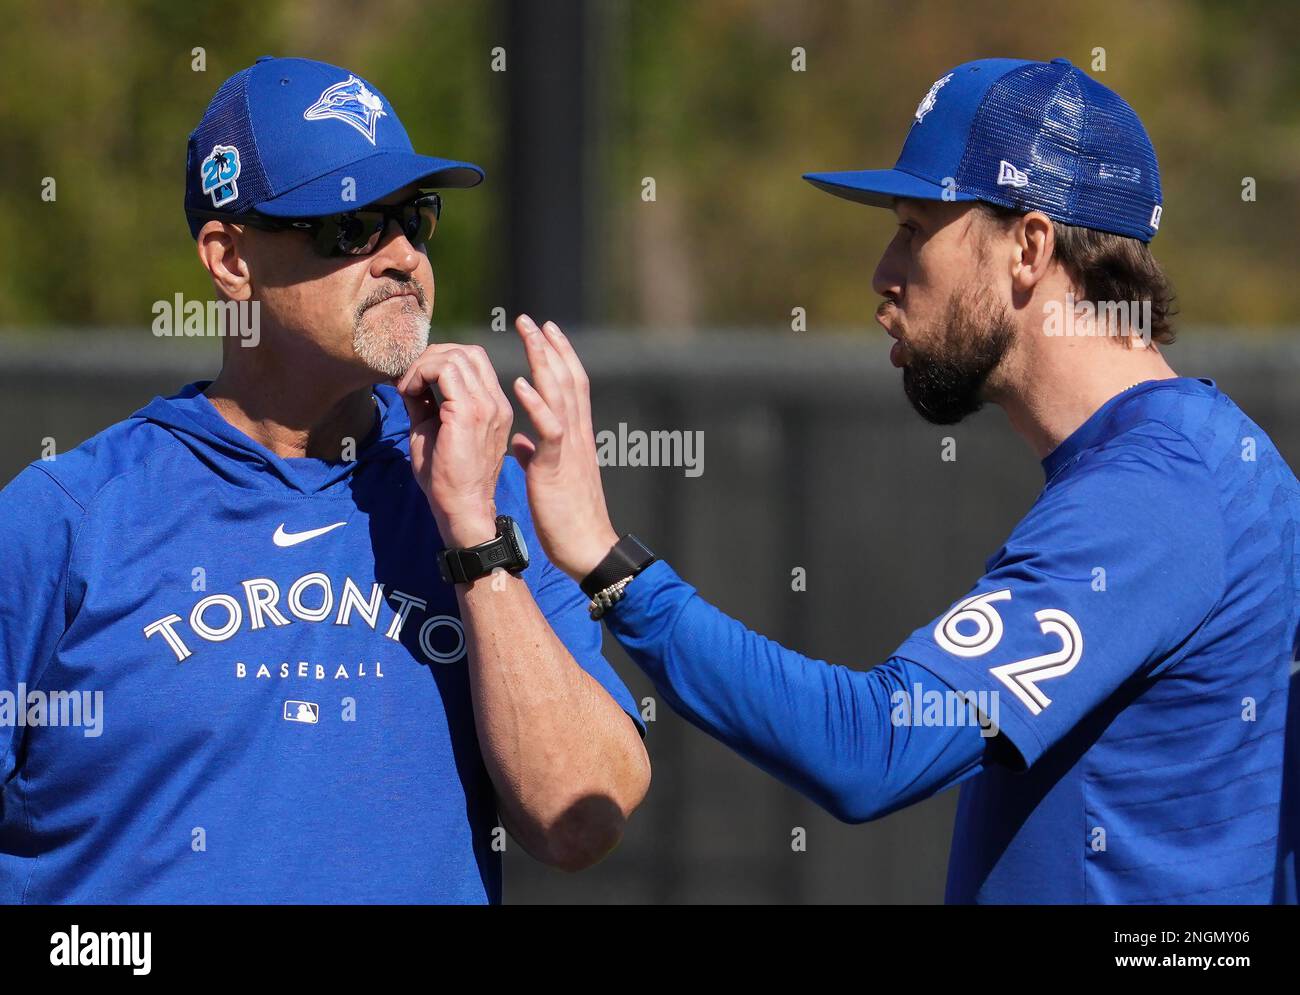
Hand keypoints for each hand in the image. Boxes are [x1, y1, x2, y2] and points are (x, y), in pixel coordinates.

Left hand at [394, 343, 511, 547]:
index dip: (440, 361)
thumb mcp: (434, 430)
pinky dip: (420, 373)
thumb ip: (427, 403)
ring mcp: (486, 405)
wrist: (462, 507)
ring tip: (408, 387)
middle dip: (431, 357)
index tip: (416, 383)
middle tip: (409, 380)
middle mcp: (495, 401)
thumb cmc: (448, 478)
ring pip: (455, 356)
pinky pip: (445, 370)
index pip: (473, 360)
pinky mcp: (469, 412)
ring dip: (423, 365)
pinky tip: (408, 392)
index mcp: (493, 405)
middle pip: (466, 351)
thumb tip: (410, 381)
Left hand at [510, 315, 618, 581]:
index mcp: (575, 437)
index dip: (558, 357)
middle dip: (550, 347)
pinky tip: (521, 382)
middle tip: (532, 319)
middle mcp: (578, 434)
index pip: (571, 387)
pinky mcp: (558, 466)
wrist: (587, 547)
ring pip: (562, 394)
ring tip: (530, 334)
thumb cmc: (567, 518)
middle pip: (568, 379)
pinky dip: (536, 404)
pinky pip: (550, 429)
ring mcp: (570, 448)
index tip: (544, 332)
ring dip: (545, 361)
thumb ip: (538, 455)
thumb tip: (522, 443)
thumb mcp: (549, 479)